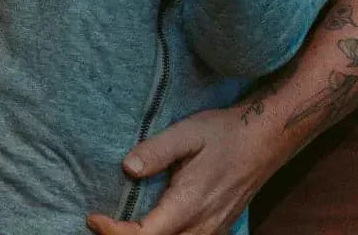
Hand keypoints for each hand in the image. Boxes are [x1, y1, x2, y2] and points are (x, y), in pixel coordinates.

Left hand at [84, 106, 269, 234]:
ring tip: (119, 226)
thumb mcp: (188, 133)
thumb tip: (126, 168)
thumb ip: (157, 151)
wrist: (264, 140)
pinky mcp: (214, 231)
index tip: (92, 217)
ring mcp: (210, 233)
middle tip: (101, 224)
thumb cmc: (225, 133)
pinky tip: (149, 226)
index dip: (112, 233)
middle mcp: (199, 228)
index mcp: (187, 205)